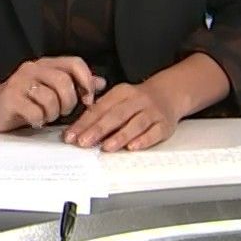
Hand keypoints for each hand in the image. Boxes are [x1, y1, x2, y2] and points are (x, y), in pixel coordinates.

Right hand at [0, 57, 104, 132]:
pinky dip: (39, 120)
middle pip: (64, 82)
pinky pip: (35, 112)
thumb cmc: (24, 100)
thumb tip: (101, 82)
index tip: (87, 99)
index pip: (75, 63)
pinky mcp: (10, 99)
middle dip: (69, 103)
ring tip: (45, 116)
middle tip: (63, 112)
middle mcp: (32, 69)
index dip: (86, 81)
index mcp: (45, 64)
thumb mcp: (51, 89)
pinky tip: (35, 120)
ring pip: (50, 99)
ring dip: (53, 114)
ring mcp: (19, 83)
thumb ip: (75, 85)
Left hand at [62, 80, 179, 150]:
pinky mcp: (165, 125)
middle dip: (98, 129)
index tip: (71, 135)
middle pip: (116, 115)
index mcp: (121, 92)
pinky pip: (154, 132)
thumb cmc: (136, 101)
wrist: (168, 94)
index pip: (100, 108)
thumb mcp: (118, 99)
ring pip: (135, 124)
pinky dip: (143, 140)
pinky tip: (132, 147)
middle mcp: (137, 100)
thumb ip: (100, 111)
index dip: (84, 123)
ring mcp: (152, 112)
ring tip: (106, 147)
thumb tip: (76, 131)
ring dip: (120, 136)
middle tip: (83, 142)